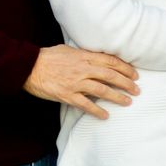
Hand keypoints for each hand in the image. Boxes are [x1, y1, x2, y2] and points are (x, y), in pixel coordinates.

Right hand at [23, 45, 139, 119]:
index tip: (134, 74)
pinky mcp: (67, 95)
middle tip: (137, 89)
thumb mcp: (68, 49)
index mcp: (84, 56)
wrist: (29, 67)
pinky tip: (106, 115)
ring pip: (102, 90)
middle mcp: (82, 69)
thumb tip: (96, 58)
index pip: (110, 61)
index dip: (125, 68)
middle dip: (126, 83)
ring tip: (128, 102)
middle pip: (110, 76)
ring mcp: (75, 83)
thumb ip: (83, 54)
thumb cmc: (47, 56)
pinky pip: (86, 105)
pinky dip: (97, 111)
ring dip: (117, 96)